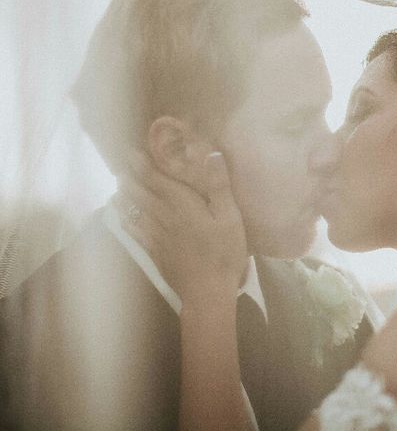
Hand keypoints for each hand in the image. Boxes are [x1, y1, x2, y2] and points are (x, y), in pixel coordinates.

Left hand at [118, 150, 246, 305]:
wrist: (207, 293)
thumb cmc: (224, 254)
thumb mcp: (230, 218)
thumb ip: (219, 186)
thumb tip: (212, 154)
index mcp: (184, 206)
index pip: (158, 180)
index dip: (144, 165)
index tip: (133, 151)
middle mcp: (165, 218)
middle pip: (143, 194)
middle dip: (132, 177)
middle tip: (121, 165)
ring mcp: (158, 237)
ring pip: (136, 212)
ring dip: (126, 197)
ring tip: (117, 185)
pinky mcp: (156, 253)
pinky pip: (136, 233)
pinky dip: (126, 222)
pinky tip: (121, 218)